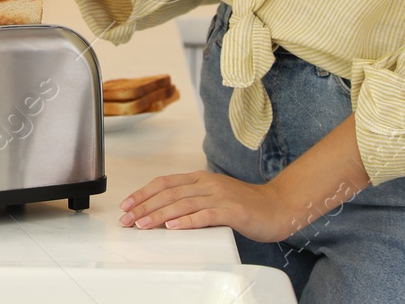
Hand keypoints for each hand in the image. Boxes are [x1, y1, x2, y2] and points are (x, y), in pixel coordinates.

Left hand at [118, 170, 298, 243]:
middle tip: (127, 219)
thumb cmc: (245, 205)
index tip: (126, 205)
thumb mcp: (213, 197)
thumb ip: (192, 200)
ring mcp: (220, 196)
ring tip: (142, 224)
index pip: (165, 183)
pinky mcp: (233, 211)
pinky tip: (173, 227)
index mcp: (200, 178)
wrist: (278, 206)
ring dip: (159, 214)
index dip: (143, 193)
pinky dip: (188, 221)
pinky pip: (206, 215)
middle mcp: (207, 184)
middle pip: (169, 193)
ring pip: (183, 203)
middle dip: (144, 206)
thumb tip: (163, 212)